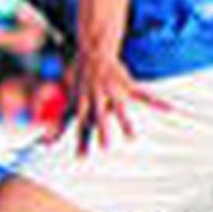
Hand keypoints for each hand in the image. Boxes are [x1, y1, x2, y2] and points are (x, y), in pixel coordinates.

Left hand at [51, 49, 168, 156]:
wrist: (92, 53)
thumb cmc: (80, 83)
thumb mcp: (68, 103)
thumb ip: (58, 126)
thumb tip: (43, 144)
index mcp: (84, 105)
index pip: (81, 126)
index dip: (80, 141)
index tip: (80, 158)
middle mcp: (97, 98)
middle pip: (99, 117)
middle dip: (102, 131)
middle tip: (105, 149)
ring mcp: (112, 91)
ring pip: (120, 108)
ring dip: (125, 122)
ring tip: (132, 138)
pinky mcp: (127, 84)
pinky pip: (144, 94)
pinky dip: (157, 102)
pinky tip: (170, 109)